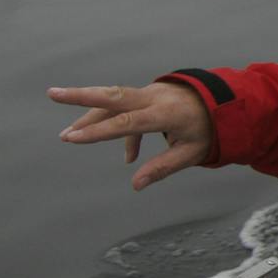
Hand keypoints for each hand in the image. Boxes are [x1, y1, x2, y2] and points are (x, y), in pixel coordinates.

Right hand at [50, 82, 213, 190]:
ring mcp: (150, 92)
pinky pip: (126, 108)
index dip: (98, 131)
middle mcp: (154, 98)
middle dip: (80, 95)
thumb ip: (162, 167)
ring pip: (114, 100)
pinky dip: (118, 126)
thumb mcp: (192, 152)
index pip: (127, 122)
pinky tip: (128, 155)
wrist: (224, 101)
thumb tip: (135, 184)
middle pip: (113, 95)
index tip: (72, 138)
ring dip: (89, 113)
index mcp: (165, 113)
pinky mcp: (148, 94)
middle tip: (52, 93)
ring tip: (68, 133)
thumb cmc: (209, 129)